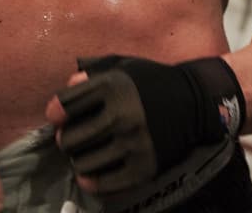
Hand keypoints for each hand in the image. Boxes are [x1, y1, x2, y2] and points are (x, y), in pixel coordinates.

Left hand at [45, 55, 244, 193]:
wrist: (195, 102)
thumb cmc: (153, 82)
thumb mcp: (124, 68)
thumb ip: (92, 75)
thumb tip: (66, 89)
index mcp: (112, 87)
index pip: (63, 107)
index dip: (56, 113)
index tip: (59, 117)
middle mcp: (121, 116)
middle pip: (68, 140)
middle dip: (67, 139)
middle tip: (76, 138)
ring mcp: (133, 144)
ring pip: (82, 164)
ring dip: (80, 160)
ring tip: (88, 153)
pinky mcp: (144, 167)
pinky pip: (103, 184)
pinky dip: (91, 181)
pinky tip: (91, 174)